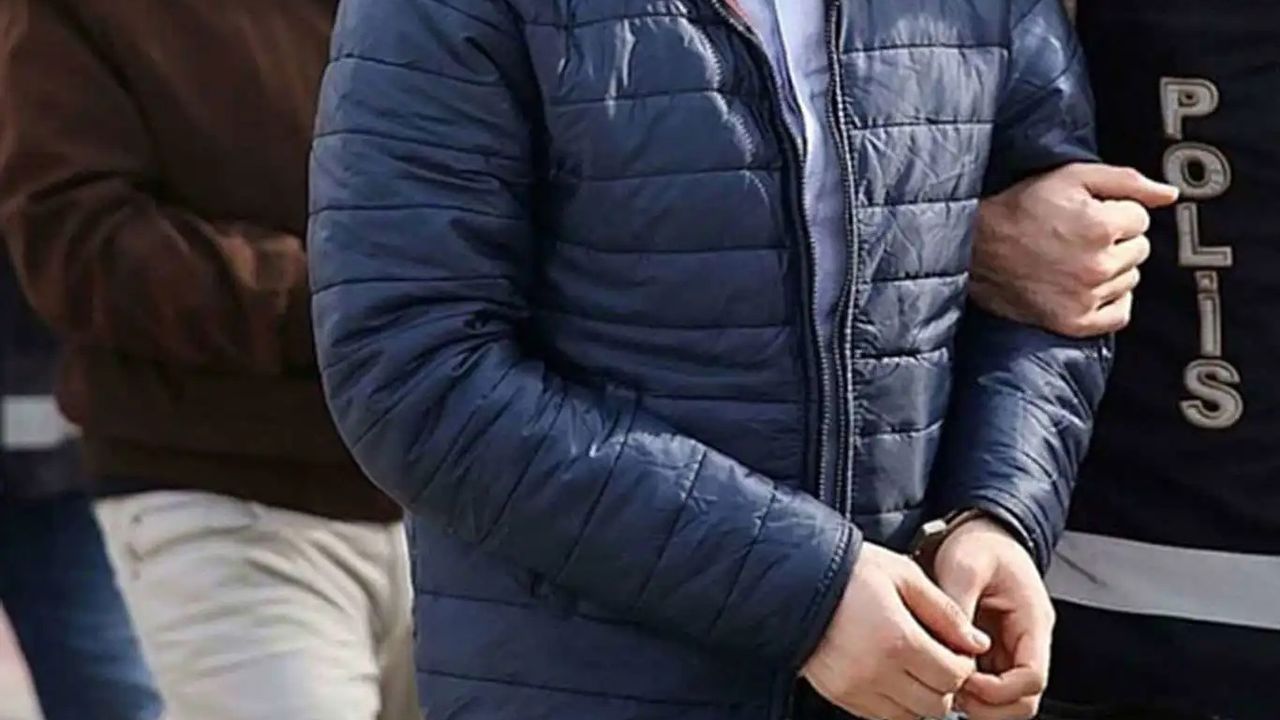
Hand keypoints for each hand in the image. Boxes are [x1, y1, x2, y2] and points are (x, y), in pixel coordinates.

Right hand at [803, 543, 990, 719]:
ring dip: (921, 697)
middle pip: (936, 705)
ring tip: (914, 667)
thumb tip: (977, 643)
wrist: (794, 580)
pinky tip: (891, 674)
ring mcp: (855, 688)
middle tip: (938, 659)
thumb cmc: (850, 571)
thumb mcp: (904, 575)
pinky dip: (895, 703)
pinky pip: (881, 716)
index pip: (953, 676)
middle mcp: (876, 671)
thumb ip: (945, 611)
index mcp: (898, 639)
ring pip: (911, 716)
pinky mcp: (839, 695)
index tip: (956, 649)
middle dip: (945, 685)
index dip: (964, 665)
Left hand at [933, 518, 1054, 719]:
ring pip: (1008, 698)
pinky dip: (970, 688)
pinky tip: (944, 673)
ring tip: (945, 683)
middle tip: (951, 691)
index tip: (963, 678)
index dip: (998, 690)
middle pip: (1024, 699)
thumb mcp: (964, 566)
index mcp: (1033, 621)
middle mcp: (1029, 640)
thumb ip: (959, 606)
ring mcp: (1013, 647)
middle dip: (989, 705)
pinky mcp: (995, 650)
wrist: (981, 532)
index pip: (1032, 678)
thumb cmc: (978, 544)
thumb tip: (950, 646)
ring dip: (979, 701)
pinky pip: (990, 684)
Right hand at [971, 163, 1178, 337]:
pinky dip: (1111, 301)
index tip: (1088, 214)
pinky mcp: (1075, 322)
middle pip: (1140, 250)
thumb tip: (1170, 194)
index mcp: (1101, 226)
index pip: (1141, 219)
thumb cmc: (1020, 208)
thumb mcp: (1071, 177)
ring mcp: (1087, 297)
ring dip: (1113, 269)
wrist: (975, 249)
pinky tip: (1088, 286)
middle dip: (1117, 240)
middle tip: (1080, 236)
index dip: (1116, 212)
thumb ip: (1127, 181)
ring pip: (1130, 280)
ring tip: (1076, 259)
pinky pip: (1120, 314)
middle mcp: (1097, 265)